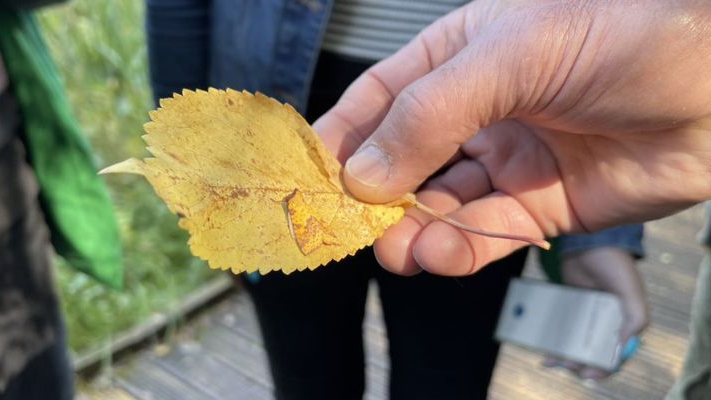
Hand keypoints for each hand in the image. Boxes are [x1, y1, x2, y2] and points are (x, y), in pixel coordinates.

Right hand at [313, 0, 710, 275]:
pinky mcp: (544, 204)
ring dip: (413, 230)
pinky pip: (487, 233)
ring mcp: (511, 157)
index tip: (308, 174)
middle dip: (374, 196)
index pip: (381, 98)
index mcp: (462, 54)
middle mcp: (481, 108)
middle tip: (348, 227)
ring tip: (396, 250)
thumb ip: (428, 116)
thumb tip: (362, 176)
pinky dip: (459, 250)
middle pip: (404, 159)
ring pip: (441, 204)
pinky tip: (440, 255)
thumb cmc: (630, 33)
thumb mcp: (510, 56)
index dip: (340, 135)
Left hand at [543, 247, 648, 378]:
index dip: (603, 367)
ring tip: (550, 360)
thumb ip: (634, 320)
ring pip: (575, 342)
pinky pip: (561, 327)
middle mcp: (607, 323)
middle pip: (593, 352)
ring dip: (564, 354)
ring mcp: (586, 315)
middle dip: (579, 363)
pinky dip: (553, 337)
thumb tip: (619, 350)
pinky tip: (542, 345)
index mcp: (626, 324)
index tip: (587, 373)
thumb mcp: (631, 292)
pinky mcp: (569, 306)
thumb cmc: (615, 265)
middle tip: (564, 364)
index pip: (616, 355)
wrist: (589, 242)